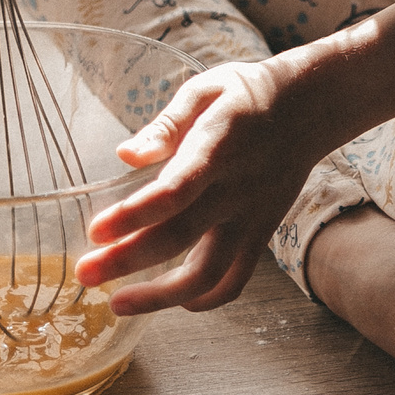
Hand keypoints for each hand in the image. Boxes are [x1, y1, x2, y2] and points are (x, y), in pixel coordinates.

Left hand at [76, 57, 331, 314]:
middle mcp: (236, 190)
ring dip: (160, 297)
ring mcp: (251, 217)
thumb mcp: (204, 91)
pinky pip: (235, 280)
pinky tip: (172, 301)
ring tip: (118, 303)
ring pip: (208, 273)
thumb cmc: (245, 96)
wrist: (309, 108)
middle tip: (84, 273)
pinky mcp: (262, 234)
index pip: (174, 191)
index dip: (133, 216)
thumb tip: (124, 156)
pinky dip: (204, 299)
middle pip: (179, 238)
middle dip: (127, 261)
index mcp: (217, 148)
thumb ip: (165, 125)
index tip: (94, 231)